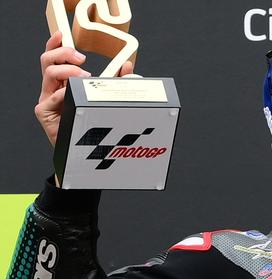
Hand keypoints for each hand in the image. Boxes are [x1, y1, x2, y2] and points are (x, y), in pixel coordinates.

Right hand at [35, 31, 133, 146]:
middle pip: (48, 60)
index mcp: (64, 83)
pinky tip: (75, 98)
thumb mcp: (107, 98)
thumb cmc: (93, 124)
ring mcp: (47, 99)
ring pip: (49, 73)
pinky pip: (51, 97)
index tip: (63, 35)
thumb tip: (127, 67)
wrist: (85, 152)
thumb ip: (116, 82)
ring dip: (68, 70)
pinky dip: (65, 94)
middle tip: (83, 59)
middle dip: (64, 53)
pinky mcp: (44, 112)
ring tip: (85, 77)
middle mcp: (53, 89)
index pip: (55, 58)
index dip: (56, 44)